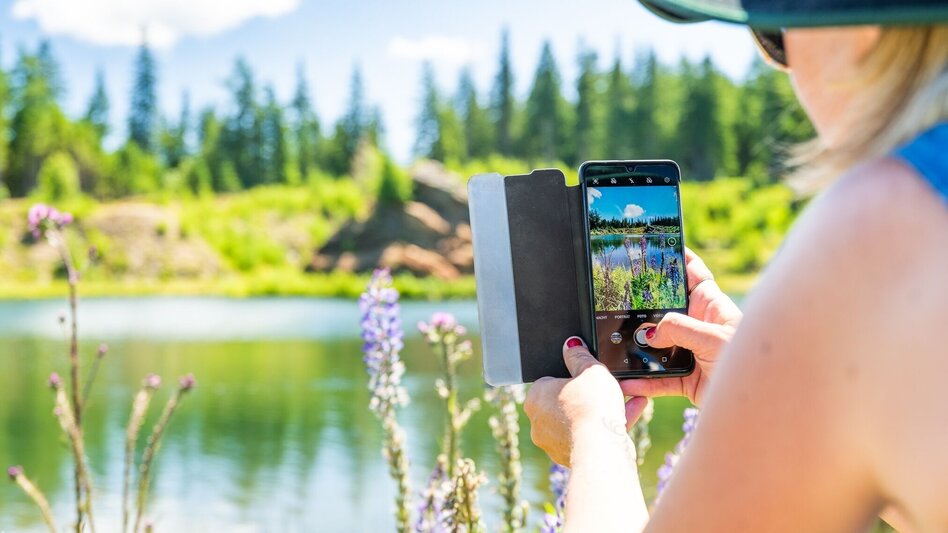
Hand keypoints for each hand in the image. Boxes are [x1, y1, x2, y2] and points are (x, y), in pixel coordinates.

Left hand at [525, 337, 646, 466]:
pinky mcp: (573, 456)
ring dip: (605, 407)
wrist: (601, 449)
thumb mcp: (590, 370)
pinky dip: (610, 423)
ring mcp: (554, 441)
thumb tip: (572, 345)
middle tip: (610, 384)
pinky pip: (592, 434)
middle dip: (591, 393)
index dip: (573, 375)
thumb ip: (580, 355)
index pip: (551, 380)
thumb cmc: (591, 407)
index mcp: (535, 398)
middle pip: (568, 400)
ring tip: (629, 394)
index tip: (590, 374)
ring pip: (583, 418)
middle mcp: (539, 421)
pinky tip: (633, 408)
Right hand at [619, 248, 742, 406]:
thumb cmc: (750, 362)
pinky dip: (644, 381)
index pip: (693, 274)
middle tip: (619, 298)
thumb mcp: (713, 337)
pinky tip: (628, 382)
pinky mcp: (688, 378)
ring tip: (617, 345)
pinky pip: (660, 378)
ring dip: (639, 349)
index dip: (679, 259)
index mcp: (712, 306)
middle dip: (645, 306)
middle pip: (667, 310)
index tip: (658, 246)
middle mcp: (700, 326)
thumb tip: (648, 334)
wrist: (763, 401)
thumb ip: (678, 329)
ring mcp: (693, 352)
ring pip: (659, 346)